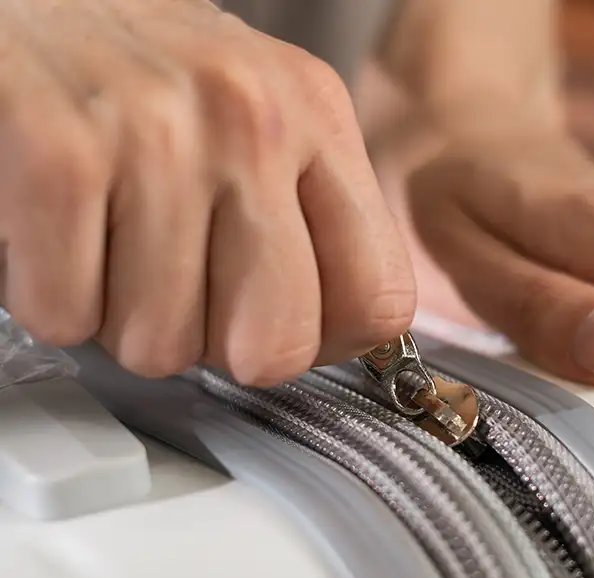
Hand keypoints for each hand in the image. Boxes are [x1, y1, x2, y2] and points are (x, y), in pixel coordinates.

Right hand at [0, 0, 413, 384]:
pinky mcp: (61, 152)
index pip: (377, 300)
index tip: (275, 324)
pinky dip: (50, 296)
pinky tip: (56, 235)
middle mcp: (251, 120)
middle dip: (214, 344)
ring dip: (121, 314)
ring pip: (161, 344)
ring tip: (106, 238)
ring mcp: (159, 134)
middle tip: (176, 285)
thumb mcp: (256, 126)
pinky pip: (69, 315)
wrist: (16, 1)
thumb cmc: (139, 85)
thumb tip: (323, 338)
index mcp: (315, 119)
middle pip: (275, 348)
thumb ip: (306, 227)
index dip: (322, 341)